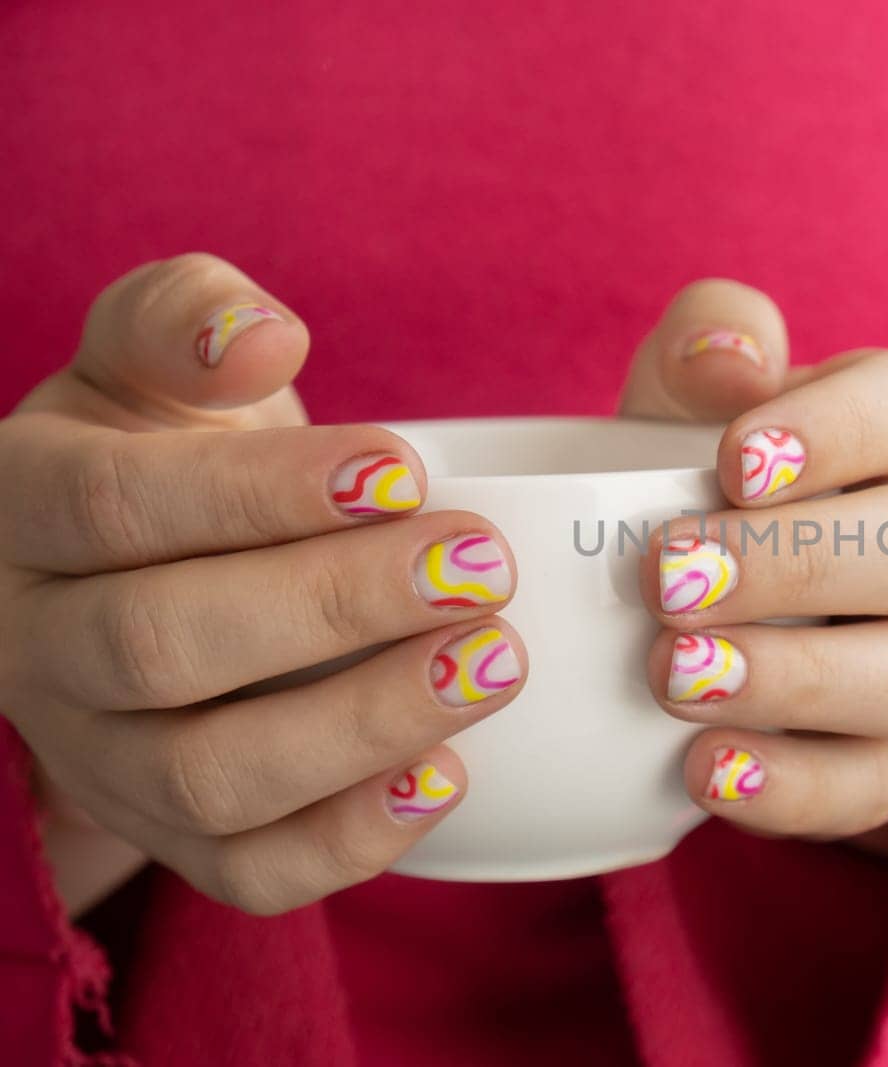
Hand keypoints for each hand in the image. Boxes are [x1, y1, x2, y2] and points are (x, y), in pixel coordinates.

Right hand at [0, 255, 527, 915]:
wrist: (152, 558)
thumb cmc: (168, 445)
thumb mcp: (153, 356)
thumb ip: (189, 318)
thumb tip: (262, 339)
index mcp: (24, 509)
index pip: (118, 507)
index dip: (261, 494)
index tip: (405, 471)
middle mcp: (38, 647)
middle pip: (161, 649)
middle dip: (336, 609)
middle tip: (478, 569)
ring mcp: (98, 759)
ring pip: (206, 778)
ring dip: (365, 725)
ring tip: (494, 663)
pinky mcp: (171, 836)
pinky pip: (245, 874)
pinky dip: (352, 842)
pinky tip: (450, 776)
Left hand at [618, 281, 887, 856]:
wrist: (720, 599)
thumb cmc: (703, 477)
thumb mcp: (687, 394)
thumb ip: (709, 340)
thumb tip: (728, 362)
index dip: (830, 433)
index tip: (731, 462)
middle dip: (790, 566)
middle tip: (667, 579)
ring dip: (794, 681)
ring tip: (675, 677)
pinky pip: (876, 784)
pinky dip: (791, 786)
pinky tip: (702, 770)